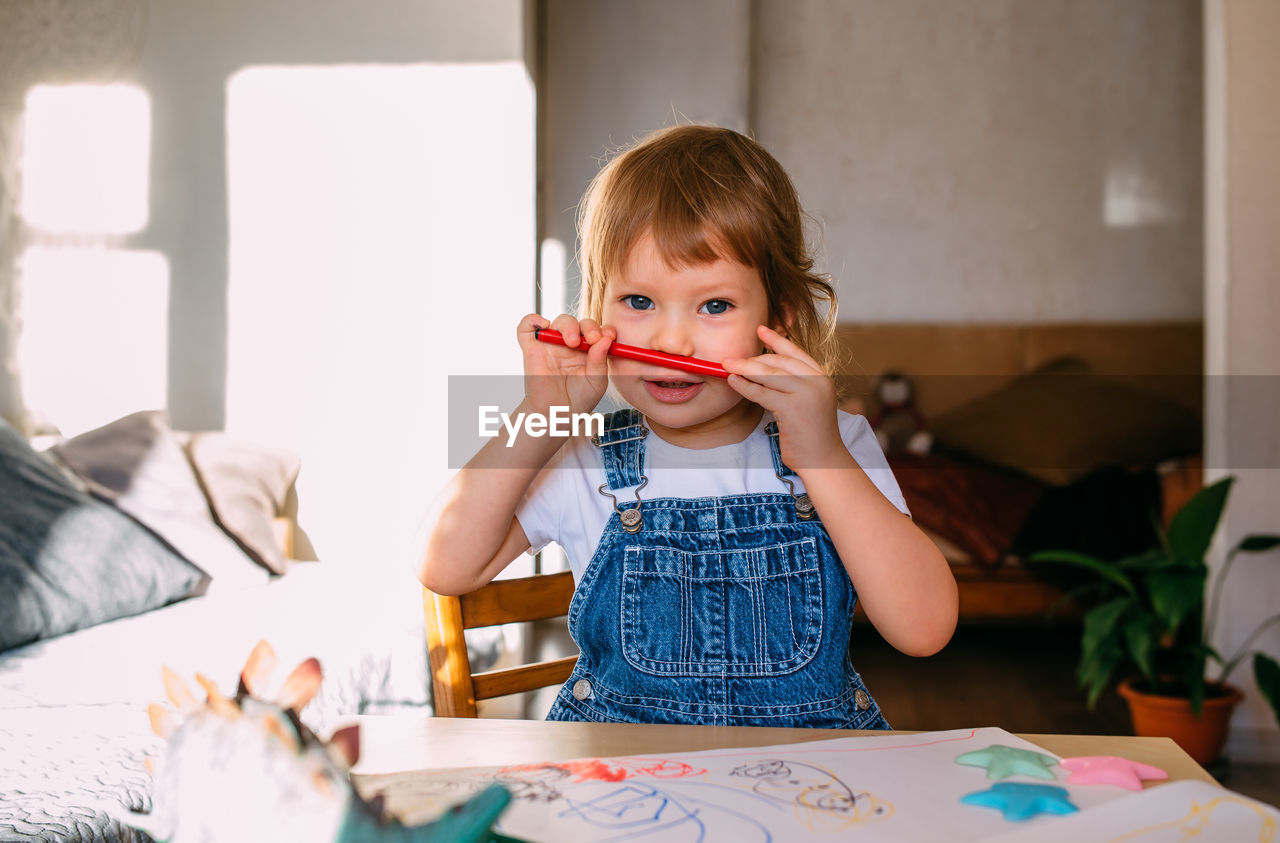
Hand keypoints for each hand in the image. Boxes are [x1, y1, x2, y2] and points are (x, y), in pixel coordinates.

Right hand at [517, 313, 614, 415]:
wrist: (555, 415)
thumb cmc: (578, 399)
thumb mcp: (596, 382)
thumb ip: (600, 360)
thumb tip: (605, 338)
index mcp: (589, 350)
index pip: (598, 331)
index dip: (604, 330)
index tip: (609, 336)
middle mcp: (571, 344)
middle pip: (580, 323)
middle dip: (588, 327)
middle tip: (592, 338)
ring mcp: (551, 344)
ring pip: (559, 321)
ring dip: (568, 325)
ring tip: (572, 341)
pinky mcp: (531, 348)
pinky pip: (526, 327)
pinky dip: (532, 320)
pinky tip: (543, 324)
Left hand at [722, 325, 842, 470]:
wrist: (822, 459)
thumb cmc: (811, 434)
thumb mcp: (808, 402)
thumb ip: (794, 385)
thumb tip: (764, 369)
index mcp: (822, 378)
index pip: (796, 353)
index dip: (777, 341)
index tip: (761, 330)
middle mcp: (817, 382)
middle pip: (779, 362)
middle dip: (753, 358)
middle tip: (732, 356)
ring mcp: (806, 394)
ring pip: (769, 375)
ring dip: (745, 369)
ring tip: (727, 365)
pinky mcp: (793, 408)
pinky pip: (762, 393)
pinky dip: (745, 386)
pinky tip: (733, 381)